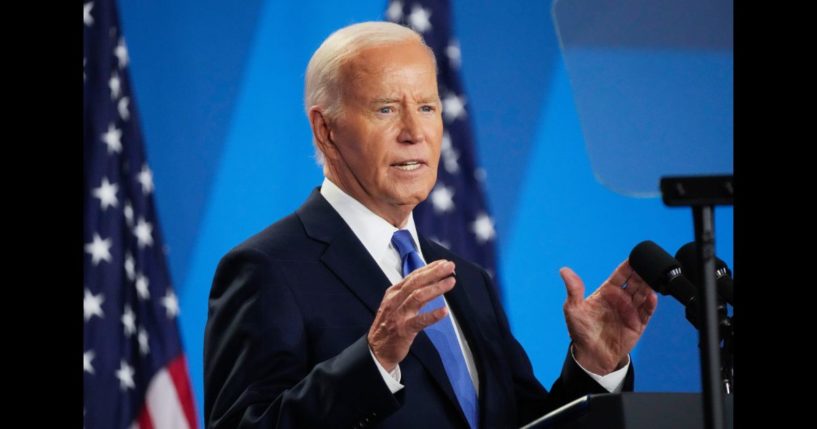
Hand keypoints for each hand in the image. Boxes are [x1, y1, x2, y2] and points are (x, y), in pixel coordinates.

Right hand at [368, 260, 455, 370]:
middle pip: (416, 282)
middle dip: (434, 273)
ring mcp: (398, 315)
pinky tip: (444, 311)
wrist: (377, 350)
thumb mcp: (396, 304)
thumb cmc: (389, 325)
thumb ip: (411, 293)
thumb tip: (431, 280)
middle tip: (450, 267)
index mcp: (393, 292)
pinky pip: (419, 321)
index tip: (443, 263)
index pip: (413, 276)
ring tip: (450, 282)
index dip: (429, 268)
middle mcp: (395, 300)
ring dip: (436, 288)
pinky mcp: (403, 330)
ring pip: (417, 297)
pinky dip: (432, 315)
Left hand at [560, 260, 657, 374]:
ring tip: (652, 278)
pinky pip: (647, 312)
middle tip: (646, 266)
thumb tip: (564, 270)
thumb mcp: (573, 308)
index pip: (620, 275)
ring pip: (643, 294)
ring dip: (648, 286)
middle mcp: (621, 299)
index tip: (634, 258)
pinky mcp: (637, 324)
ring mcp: (630, 311)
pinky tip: (652, 296)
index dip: (627, 267)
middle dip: (641, 274)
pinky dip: (651, 304)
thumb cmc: (580, 331)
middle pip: (635, 282)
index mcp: (607, 292)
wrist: (590, 355)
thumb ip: (573, 289)